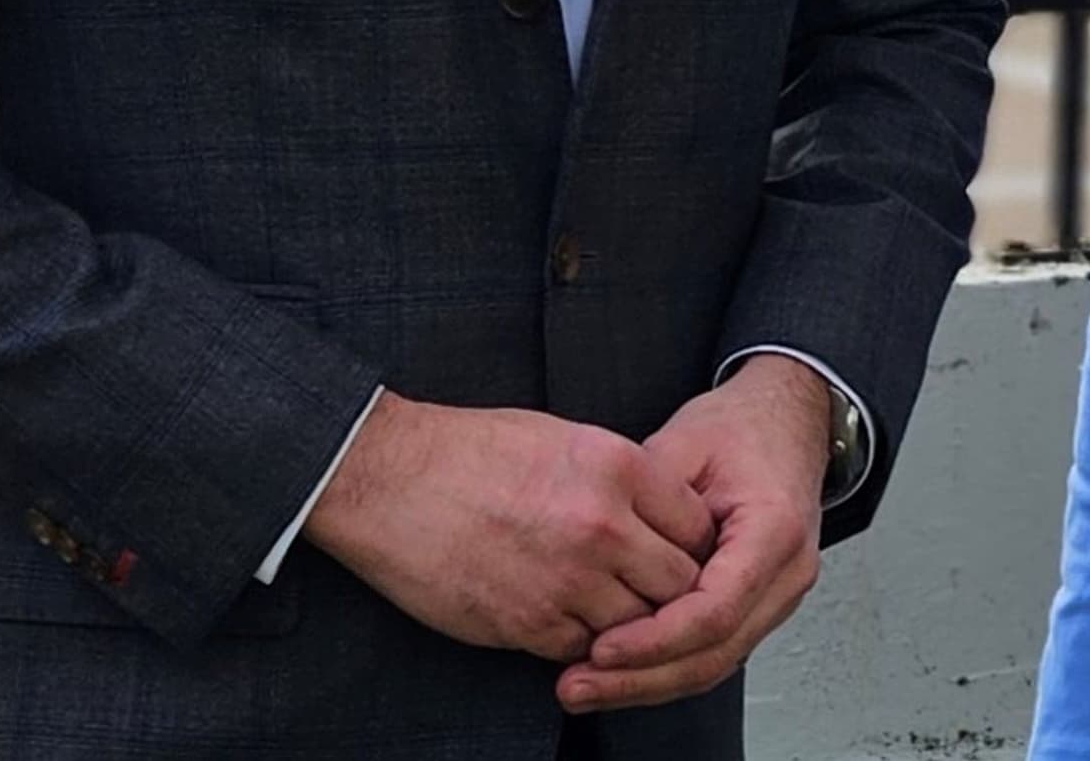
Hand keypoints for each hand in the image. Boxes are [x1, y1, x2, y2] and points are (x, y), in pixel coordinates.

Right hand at [301, 393, 713, 660]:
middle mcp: (602, 525)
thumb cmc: (469, 451)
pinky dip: (583, 645)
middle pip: (680, 584)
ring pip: (638, 628)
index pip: (697, 524)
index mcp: (617, 467)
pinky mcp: (527, 624)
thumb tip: (656, 512)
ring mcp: (566, 580)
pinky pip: (583, 651)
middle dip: (673, 594)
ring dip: (630, 626)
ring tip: (613, 611)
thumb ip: (619, 477)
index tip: (682, 553)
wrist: (391, 481)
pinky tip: (566, 621)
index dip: (695, 545)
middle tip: (656, 593)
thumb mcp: (563, 437)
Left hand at [556, 356, 834, 716]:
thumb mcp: (684, 444)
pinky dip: (665, 667)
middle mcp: (786, 574)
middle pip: (715, 653)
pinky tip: (619, 671)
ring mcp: (778, 597)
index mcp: (774, 529)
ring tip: (587, 687)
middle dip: (642, 678)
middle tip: (579, 684)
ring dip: (648, 683)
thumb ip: (647, 499)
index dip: (656, 638)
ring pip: (714, 664)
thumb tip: (601, 552)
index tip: (602, 647)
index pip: (716, 609)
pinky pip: (713, 650)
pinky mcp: (758, 607)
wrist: (784, 420)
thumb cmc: (742, 427)